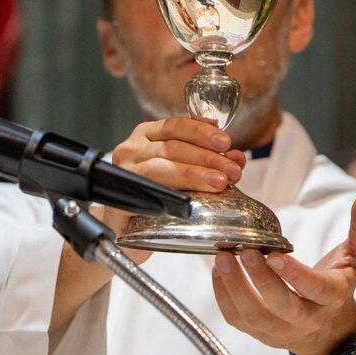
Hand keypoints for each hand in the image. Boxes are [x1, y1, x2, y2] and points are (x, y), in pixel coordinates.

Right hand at [104, 117, 246, 261]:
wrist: (129, 229)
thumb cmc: (159, 195)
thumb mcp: (185, 170)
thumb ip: (211, 160)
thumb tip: (236, 158)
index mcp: (148, 135)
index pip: (176, 125)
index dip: (202, 132)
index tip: (225, 143)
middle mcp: (132, 149)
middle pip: (172, 147)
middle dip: (207, 158)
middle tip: (232, 171)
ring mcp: (124, 174)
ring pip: (161, 167)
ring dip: (194, 174)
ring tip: (219, 182)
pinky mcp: (118, 201)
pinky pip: (147, 194)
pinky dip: (171, 196)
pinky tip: (189, 201)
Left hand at [212, 192, 355, 354]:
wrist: (330, 328)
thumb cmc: (341, 283)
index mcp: (333, 296)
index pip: (316, 289)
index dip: (295, 275)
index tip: (276, 255)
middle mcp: (308, 317)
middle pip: (282, 306)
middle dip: (261, 280)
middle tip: (244, 252)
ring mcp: (283, 329)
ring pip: (255, 316)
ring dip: (235, 288)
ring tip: (223, 258)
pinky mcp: (262, 332)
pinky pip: (239, 320)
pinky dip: (224, 297)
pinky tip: (219, 272)